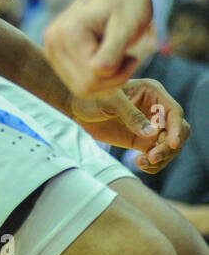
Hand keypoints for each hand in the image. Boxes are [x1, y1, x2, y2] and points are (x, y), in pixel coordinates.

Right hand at [43, 0, 155, 97]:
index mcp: (65, 34)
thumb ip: (111, 53)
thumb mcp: (126, 28)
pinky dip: (99, 78)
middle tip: (128, 59)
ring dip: (107, 81)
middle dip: (113, 80)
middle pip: (85, 87)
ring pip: (81, 89)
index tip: (132, 55)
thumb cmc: (127, 3)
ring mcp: (52, 50)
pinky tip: (107, 59)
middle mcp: (52, 43)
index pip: (92, 78)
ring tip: (118, 57)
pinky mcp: (57, 56)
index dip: (119, 73)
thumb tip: (97, 73)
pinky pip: (79, 83)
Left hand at [69, 78, 187, 171]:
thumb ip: (130, 115)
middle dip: (169, 146)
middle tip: (151, 157)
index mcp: (153, 92)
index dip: (176, 129)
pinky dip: (154, 163)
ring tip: (141, 162)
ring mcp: (152, 126)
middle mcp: (157, 109)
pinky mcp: (144, 140)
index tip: (171, 144)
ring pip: (170, 146)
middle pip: (178, 131)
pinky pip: (157, 154)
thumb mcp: (109, 101)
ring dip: (162, 158)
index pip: (174, 112)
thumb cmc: (91, 97)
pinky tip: (140, 163)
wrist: (76, 110)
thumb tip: (153, 133)